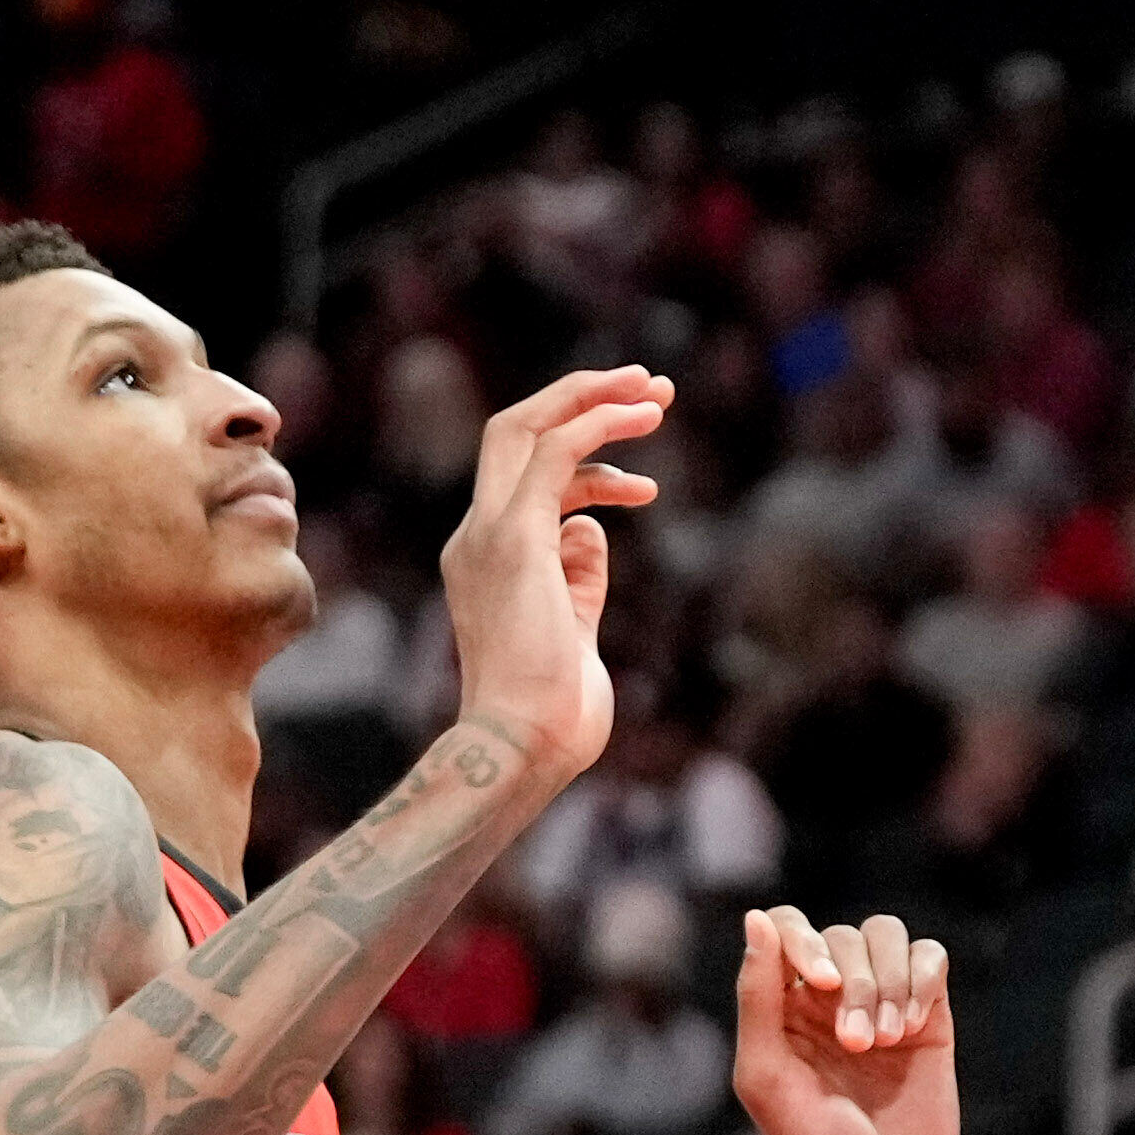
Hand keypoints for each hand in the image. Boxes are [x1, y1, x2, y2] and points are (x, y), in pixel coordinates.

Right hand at [437, 364, 669, 784]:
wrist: (524, 747)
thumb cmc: (552, 711)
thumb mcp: (574, 628)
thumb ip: (579, 575)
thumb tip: (592, 528)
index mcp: (486, 558)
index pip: (527, 479)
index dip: (587, 457)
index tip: (644, 467)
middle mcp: (477, 536)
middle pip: (513, 431)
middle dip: (582, 398)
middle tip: (651, 387)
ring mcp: (489, 534)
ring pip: (524, 425)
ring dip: (595, 398)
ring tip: (657, 394)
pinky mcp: (514, 537)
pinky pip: (554, 451)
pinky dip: (597, 423)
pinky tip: (641, 418)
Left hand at [733, 908, 957, 1134]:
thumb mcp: (766, 1075)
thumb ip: (758, 997)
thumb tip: (756, 918)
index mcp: (783, 1006)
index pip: (787, 926)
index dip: (805, 940)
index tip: (823, 985)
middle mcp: (830, 997)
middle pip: (843, 934)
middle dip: (856, 982)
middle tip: (858, 1045)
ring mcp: (881, 1003)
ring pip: (887, 936)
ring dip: (889, 982)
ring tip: (887, 1040)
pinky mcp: (928, 1017)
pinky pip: (930, 958)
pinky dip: (923, 981)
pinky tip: (912, 1029)